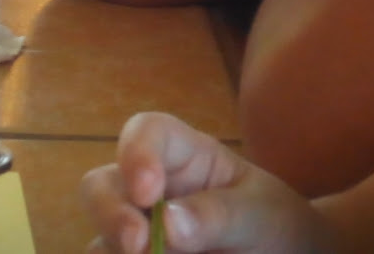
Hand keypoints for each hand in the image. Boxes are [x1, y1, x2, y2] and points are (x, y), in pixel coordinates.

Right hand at [81, 112, 334, 253]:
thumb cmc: (274, 224)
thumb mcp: (260, 215)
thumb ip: (219, 215)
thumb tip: (165, 223)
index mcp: (184, 157)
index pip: (147, 132)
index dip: (137, 153)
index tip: (148, 192)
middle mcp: (150, 192)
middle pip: (100, 186)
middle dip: (110, 213)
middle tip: (137, 244)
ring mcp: (139, 233)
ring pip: (99, 240)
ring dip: (115, 249)